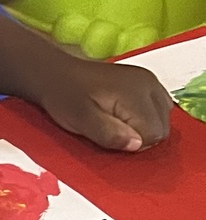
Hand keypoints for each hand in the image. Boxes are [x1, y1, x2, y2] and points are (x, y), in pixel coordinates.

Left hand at [31, 54, 171, 152]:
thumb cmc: (65, 96)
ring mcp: (150, 81)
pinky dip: (145, 118)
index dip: (133, 143)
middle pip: (163, 127)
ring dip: (144, 128)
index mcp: (136, 92)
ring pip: (163, 119)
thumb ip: (108, 134)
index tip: (110, 135)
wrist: (56, 74)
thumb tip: (137, 145)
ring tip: (116, 122)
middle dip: (140, 136)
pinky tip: (124, 116)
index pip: (154, 133)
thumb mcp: (80, 119)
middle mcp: (149, 83)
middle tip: (111, 129)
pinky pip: (158, 109)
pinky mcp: (146, 83)